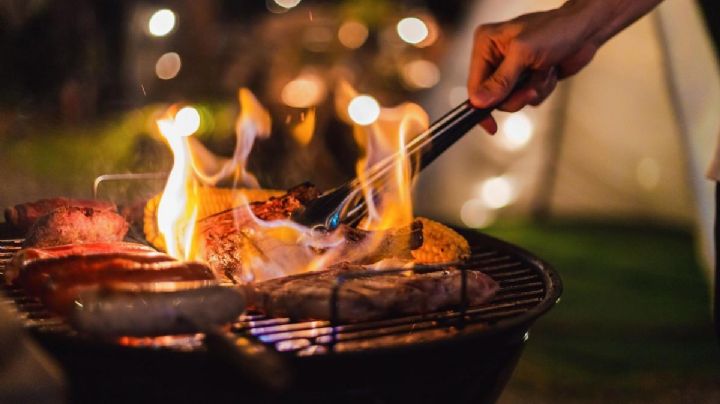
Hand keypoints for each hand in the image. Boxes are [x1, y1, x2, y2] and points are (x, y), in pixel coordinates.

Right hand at [468, 6, 601, 133]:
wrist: (585, 30)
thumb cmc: (557, 29)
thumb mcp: (524, 53)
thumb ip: (500, 80)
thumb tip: (479, 101)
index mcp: (486, 44)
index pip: (474, 84)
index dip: (481, 105)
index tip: (489, 124)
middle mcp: (495, 57)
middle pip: (493, 97)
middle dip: (516, 95)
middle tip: (531, 88)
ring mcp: (511, 69)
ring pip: (512, 100)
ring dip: (532, 90)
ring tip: (544, 72)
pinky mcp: (527, 78)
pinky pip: (527, 98)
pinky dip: (542, 89)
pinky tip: (549, 72)